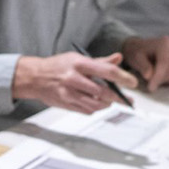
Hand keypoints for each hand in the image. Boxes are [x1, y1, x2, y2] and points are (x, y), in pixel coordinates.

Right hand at [11, 51, 137, 113]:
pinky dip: (95, 108)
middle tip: (127, 99)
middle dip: (118, 97)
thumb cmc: (58, 66)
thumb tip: (118, 59)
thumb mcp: (78, 58)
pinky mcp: (66, 104)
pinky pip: (86, 110)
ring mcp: (69, 93)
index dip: (123, 77)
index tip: (133, 82)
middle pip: (103, 91)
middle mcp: (74, 79)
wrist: (35, 78)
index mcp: (79, 64)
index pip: (107, 71)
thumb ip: (100, 61)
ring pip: (95, 104)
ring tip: (112, 101)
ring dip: (107, 104)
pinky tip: (97, 104)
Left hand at [119, 35, 168, 89]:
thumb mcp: (136, 58)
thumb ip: (143, 66)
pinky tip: (160, 76)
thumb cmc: (139, 53)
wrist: (144, 49)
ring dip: (164, 81)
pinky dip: (168, 80)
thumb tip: (149, 76)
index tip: (151, 87)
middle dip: (161, 80)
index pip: (164, 62)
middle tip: (150, 85)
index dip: (158, 77)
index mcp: (164, 42)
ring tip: (154, 78)